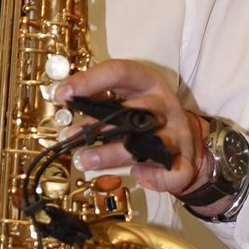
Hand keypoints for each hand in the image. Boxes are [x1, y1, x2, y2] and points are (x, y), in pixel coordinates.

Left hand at [58, 59, 210, 199]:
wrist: (186, 140)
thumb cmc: (146, 119)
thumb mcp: (125, 103)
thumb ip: (99, 109)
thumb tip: (66, 124)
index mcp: (147, 82)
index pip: (119, 72)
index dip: (89, 80)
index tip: (62, 94)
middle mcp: (164, 103)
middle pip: (133, 111)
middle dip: (98, 126)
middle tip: (70, 136)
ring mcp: (178, 131)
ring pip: (149, 143)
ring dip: (114, 154)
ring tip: (86, 160)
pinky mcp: (186, 157)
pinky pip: (174, 171)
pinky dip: (155, 176)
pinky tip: (137, 174)